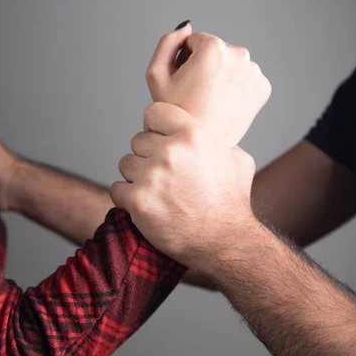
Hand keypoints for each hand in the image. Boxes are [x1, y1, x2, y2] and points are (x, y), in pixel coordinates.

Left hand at [110, 103, 258, 274]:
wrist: (225, 243)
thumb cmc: (232, 203)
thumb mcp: (238, 160)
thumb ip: (219, 140)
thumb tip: (209, 132)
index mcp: (193, 135)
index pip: (153, 113)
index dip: (155, 127)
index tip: (159, 139)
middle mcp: (170, 152)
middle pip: (137, 140)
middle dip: (147, 156)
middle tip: (162, 175)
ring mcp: (152, 177)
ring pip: (125, 164)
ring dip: (136, 176)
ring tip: (155, 191)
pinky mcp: (138, 202)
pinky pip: (117, 189)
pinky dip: (126, 198)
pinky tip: (144, 205)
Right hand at [146, 25, 270, 146]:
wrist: (200, 147)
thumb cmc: (176, 114)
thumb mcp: (156, 75)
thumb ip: (167, 43)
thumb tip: (186, 28)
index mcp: (214, 48)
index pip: (195, 41)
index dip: (184, 61)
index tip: (184, 82)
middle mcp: (240, 55)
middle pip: (216, 51)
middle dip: (205, 67)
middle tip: (196, 94)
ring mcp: (254, 72)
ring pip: (231, 65)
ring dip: (221, 76)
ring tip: (210, 101)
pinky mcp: (263, 88)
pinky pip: (244, 80)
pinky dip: (235, 89)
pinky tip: (223, 105)